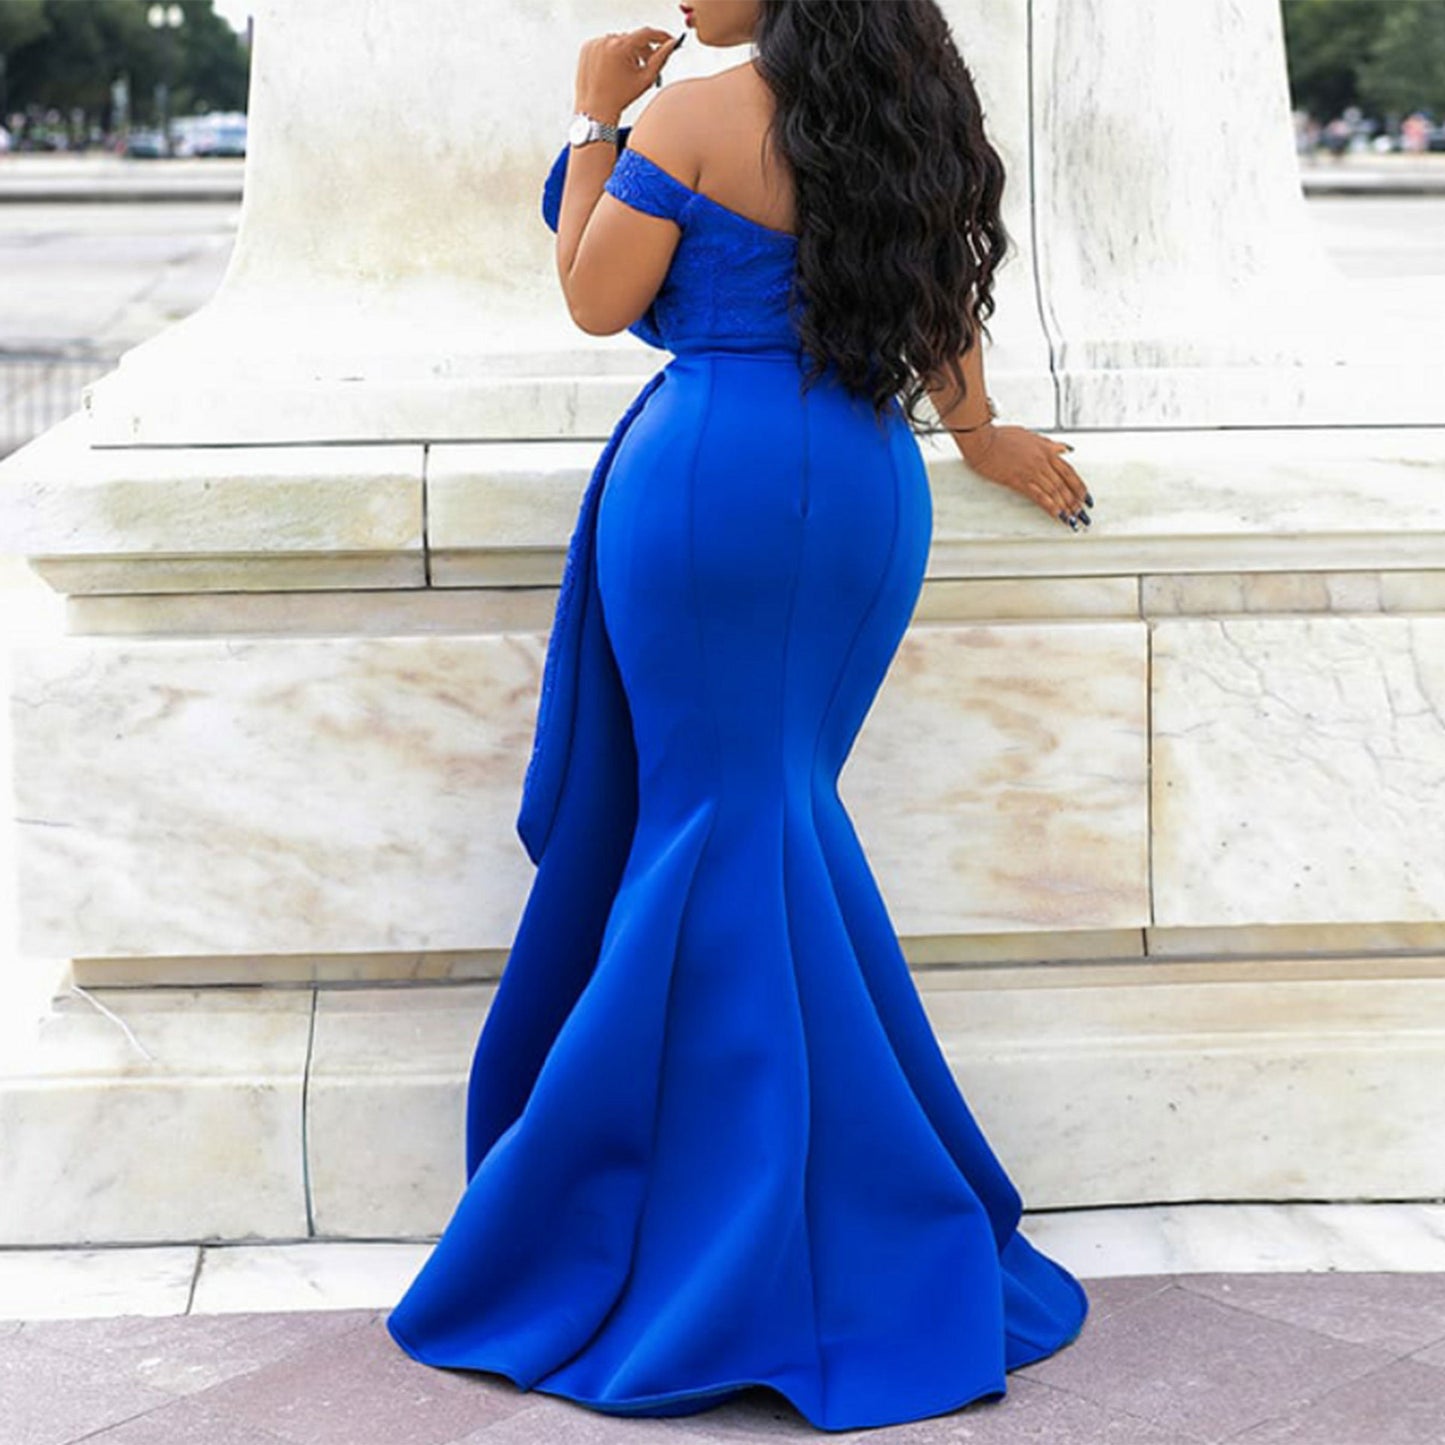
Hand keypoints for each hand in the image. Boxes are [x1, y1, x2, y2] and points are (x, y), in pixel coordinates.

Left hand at [575, 28, 684, 120]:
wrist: (596, 110)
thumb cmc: (618, 98)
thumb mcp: (645, 79)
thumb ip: (661, 59)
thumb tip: (670, 45)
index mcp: (620, 47)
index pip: (646, 33)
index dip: (660, 36)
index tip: (667, 40)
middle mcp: (605, 41)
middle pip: (632, 38)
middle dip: (642, 50)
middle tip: (647, 64)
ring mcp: (595, 43)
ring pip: (619, 41)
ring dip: (626, 52)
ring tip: (626, 72)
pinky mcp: (587, 47)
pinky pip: (605, 45)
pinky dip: (612, 54)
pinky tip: (613, 71)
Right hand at [958, 424, 1092, 530]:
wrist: (983, 441)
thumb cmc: (1001, 437)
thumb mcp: (1031, 435)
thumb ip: (1049, 444)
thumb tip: (1063, 448)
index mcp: (1046, 451)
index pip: (1069, 472)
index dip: (1079, 486)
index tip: (1085, 497)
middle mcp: (1042, 462)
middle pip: (1064, 485)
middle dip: (1075, 502)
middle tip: (1082, 514)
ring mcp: (1031, 472)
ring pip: (1054, 492)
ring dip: (1065, 507)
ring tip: (1072, 519)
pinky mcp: (1019, 481)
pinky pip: (1039, 496)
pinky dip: (1050, 507)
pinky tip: (1056, 515)